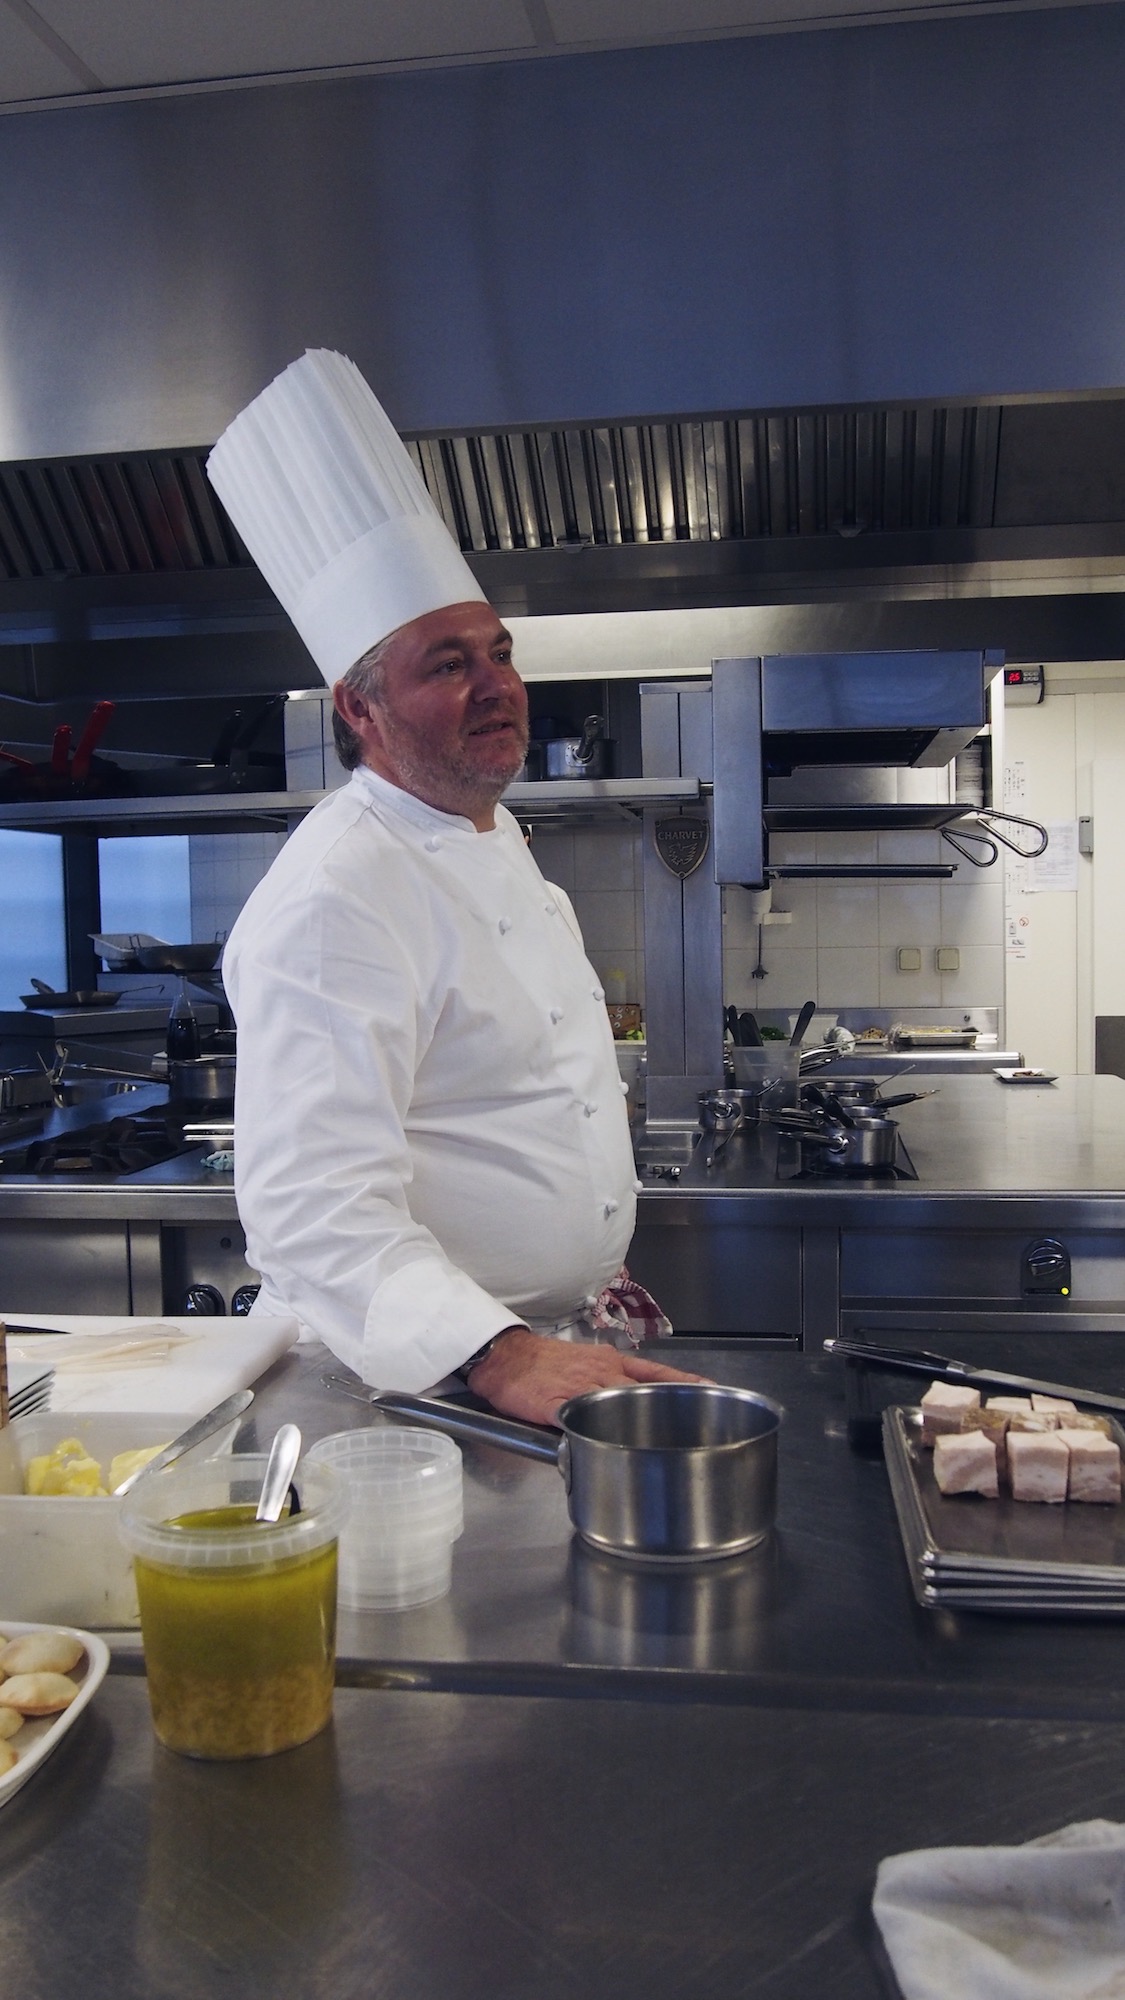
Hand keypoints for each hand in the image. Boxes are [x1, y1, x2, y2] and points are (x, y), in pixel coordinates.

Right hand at [466, 1325, 709, 1427]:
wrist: (505, 1357)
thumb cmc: (543, 1362)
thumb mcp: (584, 1360)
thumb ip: (609, 1378)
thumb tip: (634, 1400)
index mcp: (609, 1363)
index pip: (654, 1370)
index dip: (682, 1379)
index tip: (710, 1386)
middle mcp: (600, 1373)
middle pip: (642, 1391)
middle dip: (667, 1407)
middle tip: (695, 1423)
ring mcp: (578, 1389)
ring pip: (613, 1405)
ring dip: (633, 1423)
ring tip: (658, 1442)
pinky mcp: (555, 1404)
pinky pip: (576, 1421)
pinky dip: (589, 1434)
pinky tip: (600, 1448)